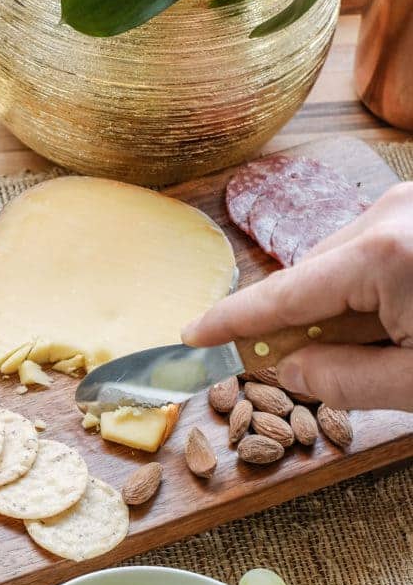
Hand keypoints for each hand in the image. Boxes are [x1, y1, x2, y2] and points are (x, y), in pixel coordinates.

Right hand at [182, 182, 412, 411]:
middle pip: (308, 275)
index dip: (232, 320)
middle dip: (304, 322)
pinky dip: (370, 287)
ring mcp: (407, 205)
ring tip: (393, 341)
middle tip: (320, 368)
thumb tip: (291, 371)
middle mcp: (389, 213)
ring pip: (338, 262)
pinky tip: (406, 315)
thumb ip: (349, 380)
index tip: (193, 337)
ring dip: (342, 305)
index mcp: (385, 255)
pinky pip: (369, 251)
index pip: (283, 295)